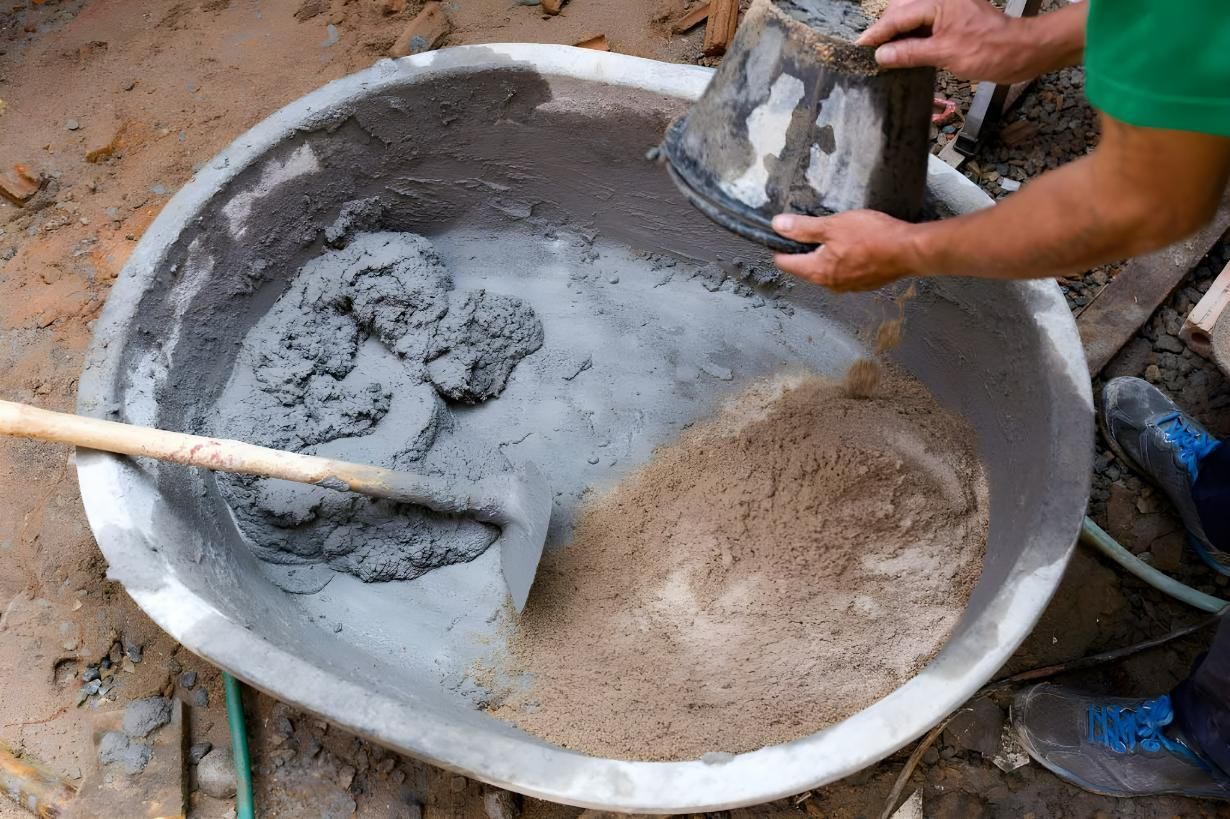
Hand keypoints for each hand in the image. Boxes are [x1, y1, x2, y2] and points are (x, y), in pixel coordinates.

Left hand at [772, 211, 921, 291]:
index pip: (786, 264)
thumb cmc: (872, 237)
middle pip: (806, 268)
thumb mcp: (833, 225)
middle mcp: (830, 284)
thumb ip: (803, 228)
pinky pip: (845, 272)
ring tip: (834, 237)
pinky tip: (853, 247)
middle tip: (810, 230)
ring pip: (827, 271)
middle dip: (804, 251)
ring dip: (826, 256)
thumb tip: (777, 226)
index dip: (780, 248)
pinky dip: (844, 261)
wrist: (909, 251)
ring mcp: (848, 287)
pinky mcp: (865, 283)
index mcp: (817, 271)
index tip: (781, 235)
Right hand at [857, 0, 1037, 83]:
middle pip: (902, 11)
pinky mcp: (955, 18)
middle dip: (886, 30)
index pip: (897, 17)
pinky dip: (914, 37)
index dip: (876, 33)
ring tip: (885, 54)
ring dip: (899, 34)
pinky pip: (926, 24)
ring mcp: (949, 8)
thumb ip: (910, 53)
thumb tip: (882, 56)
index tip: (859, 47)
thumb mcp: (944, 54)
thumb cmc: (989, 50)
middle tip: (870, 51)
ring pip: (913, 17)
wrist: (1021, 51)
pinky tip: (906, 52)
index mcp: (938, 1)